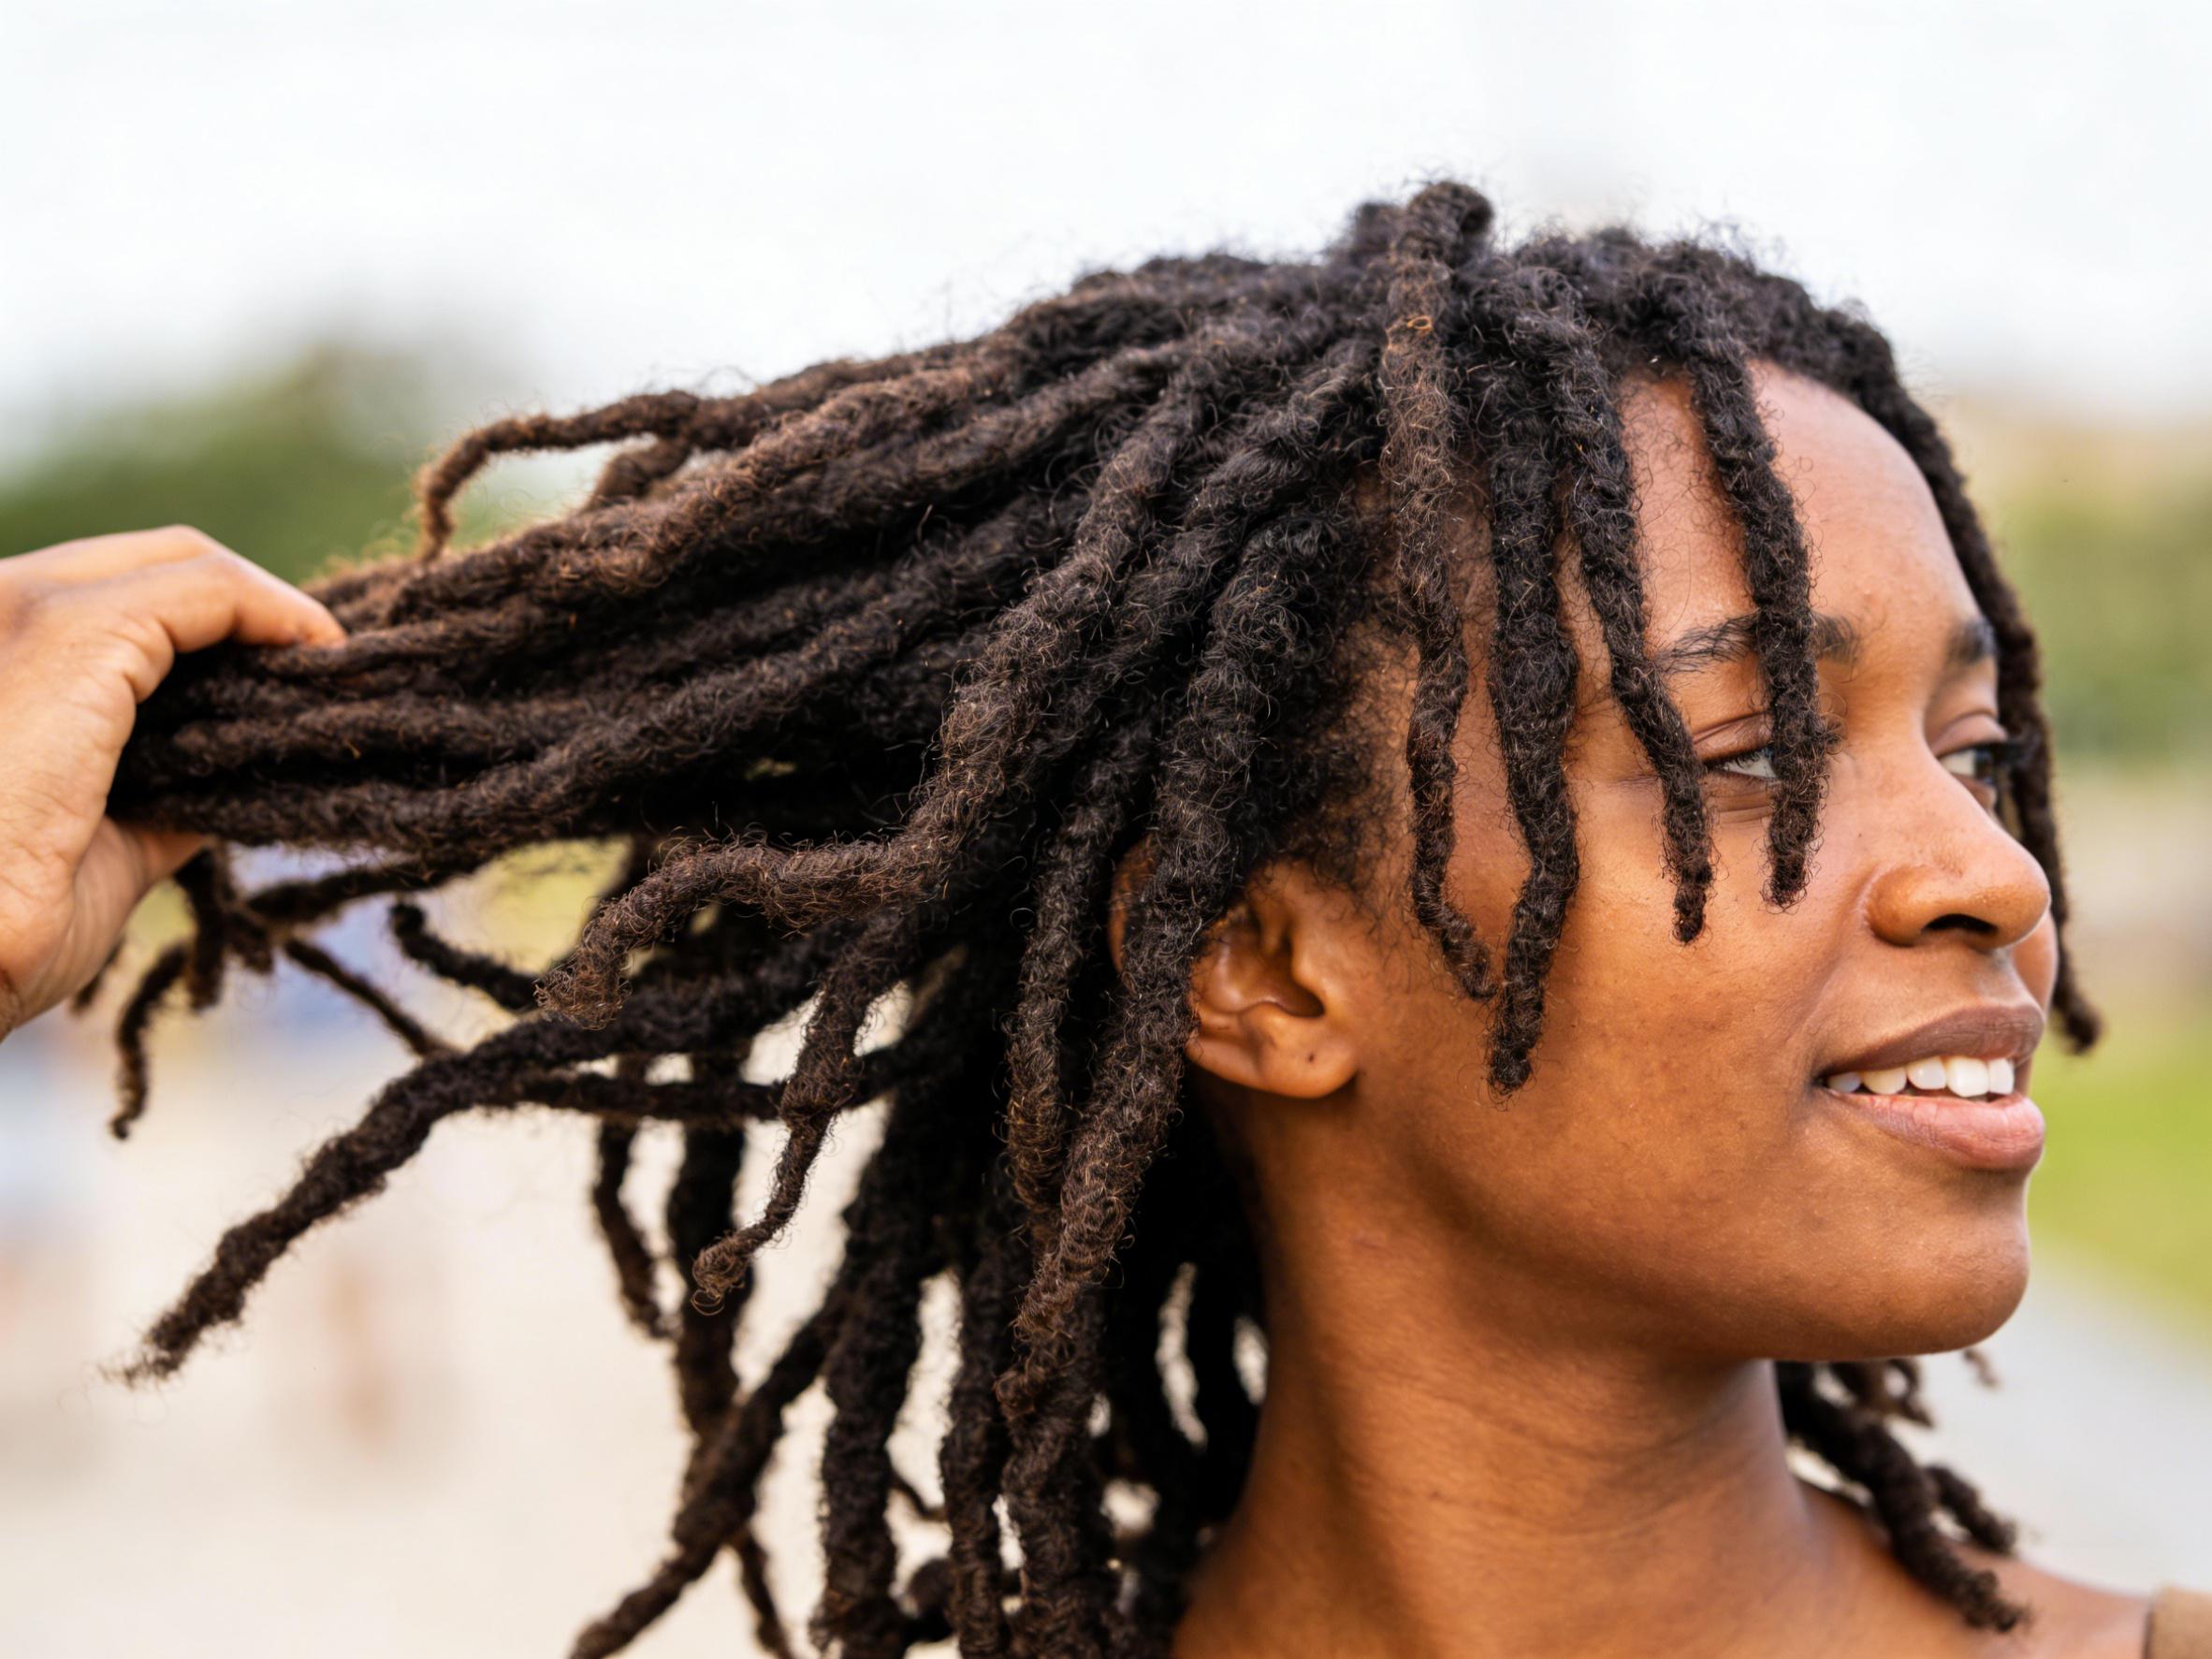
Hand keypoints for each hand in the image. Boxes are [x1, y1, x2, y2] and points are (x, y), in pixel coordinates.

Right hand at [0, 526, 345, 1038]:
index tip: (295, 670)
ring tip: (331, 671)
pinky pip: (202, 588)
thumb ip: (162, 788)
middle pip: (146, 566)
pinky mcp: (63, 633)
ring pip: (178, 563)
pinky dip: (276, 613)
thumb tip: (232, 771)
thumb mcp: (97, 842)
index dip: (210, 622)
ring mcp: (11, 609)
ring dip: (269, 612)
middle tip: (321, 669)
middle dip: (243, 609)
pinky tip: (318, 657)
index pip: (110, 596)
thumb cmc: (1, 933)